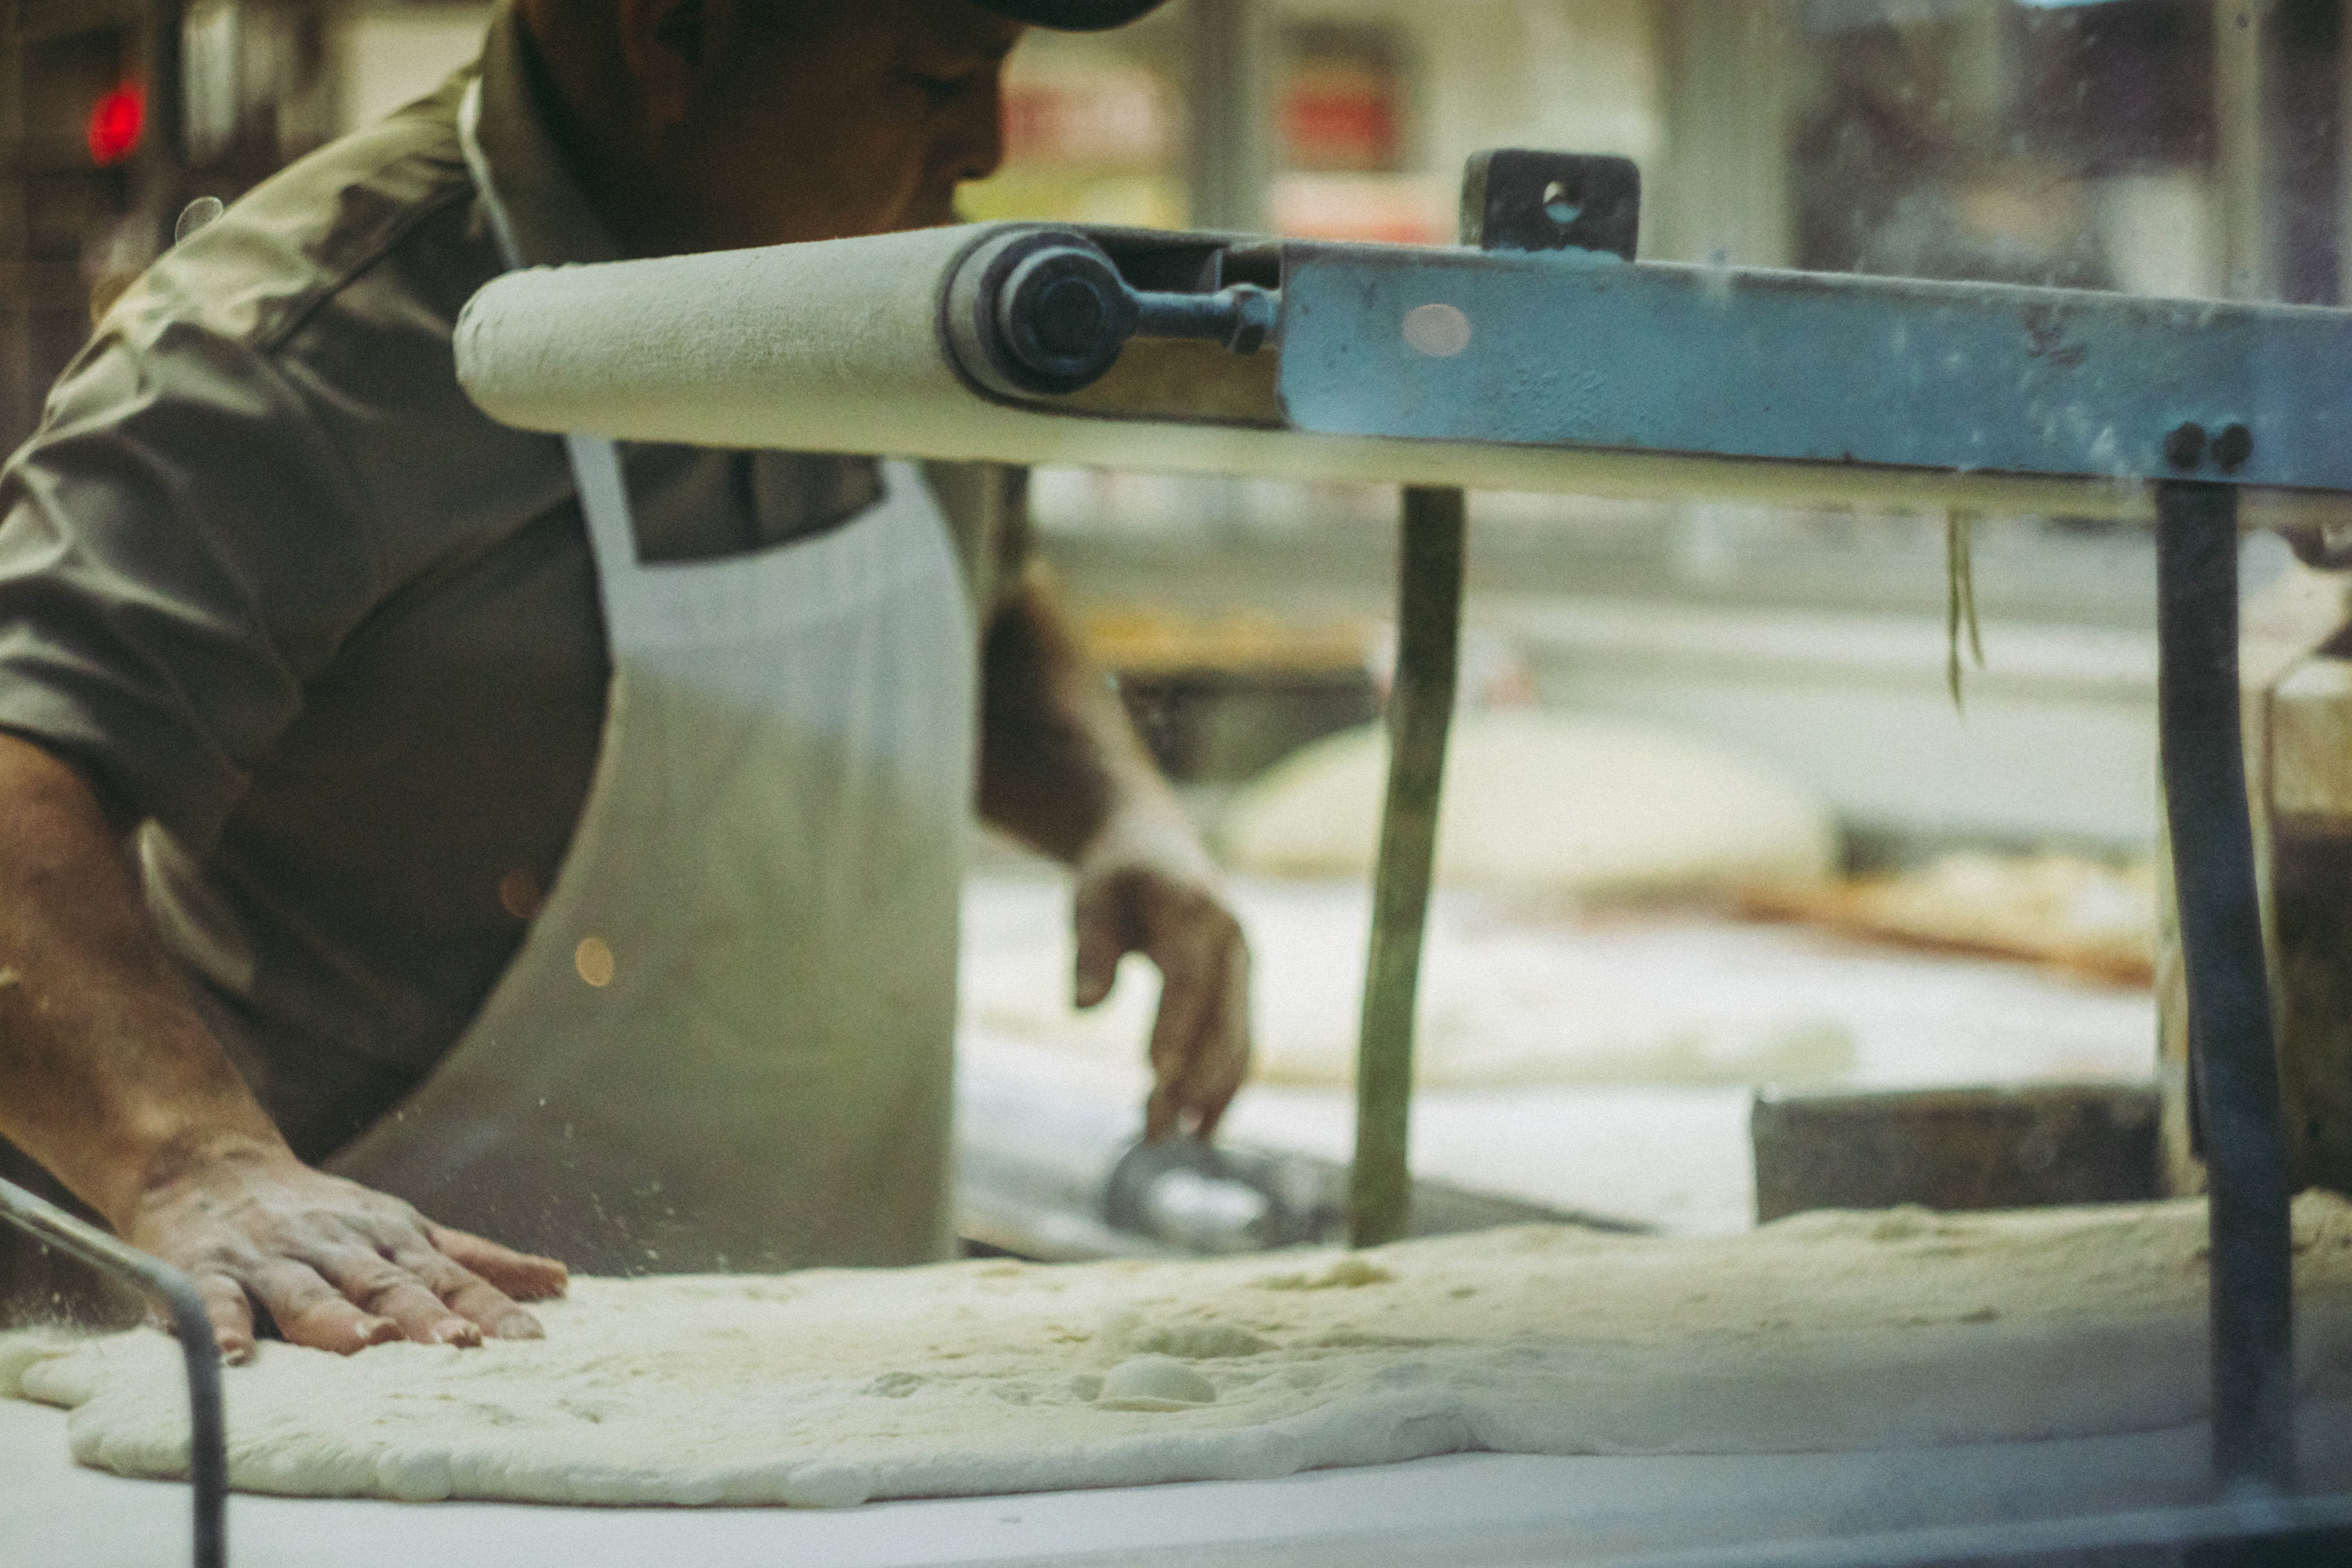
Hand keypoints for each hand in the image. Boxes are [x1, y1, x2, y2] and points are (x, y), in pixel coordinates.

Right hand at [120, 1142, 566, 1361]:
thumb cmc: (322, 1214)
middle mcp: (338, 1247)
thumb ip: (473, 1261)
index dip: (489, 1308)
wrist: (210, 1164)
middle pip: (386, 1285)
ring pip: (310, 1293)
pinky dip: (221, 1326)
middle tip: (459, 1346)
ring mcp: (273, 1259)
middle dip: (424, 1316)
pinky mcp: (207, 1271)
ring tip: (368, 1345)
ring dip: (338, 1321)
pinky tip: (232, 1355)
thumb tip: (557, 1281)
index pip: (450, 1278)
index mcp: (390, 1239)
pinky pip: (215, 1300)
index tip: (529, 1340)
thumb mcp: (404, 1228)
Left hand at [1072, 809, 1251, 1141]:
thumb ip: (1090, 949)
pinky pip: (1239, 1045)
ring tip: (1166, 1140)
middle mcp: (1234, 943)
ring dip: (1207, 1096)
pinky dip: (1221, 1087)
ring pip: (1237, 1043)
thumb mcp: (1091, 897)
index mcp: (1197, 912)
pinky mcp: (1240, 991)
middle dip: (1193, 1082)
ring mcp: (1244, 969)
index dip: (1176, 1030)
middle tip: (1155, 1135)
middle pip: (1222, 1022)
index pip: (1189, 981)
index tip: (1156, 1080)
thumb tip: (1084, 1007)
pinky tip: (1197, 1129)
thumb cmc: (1115, 874)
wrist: (1155, 846)